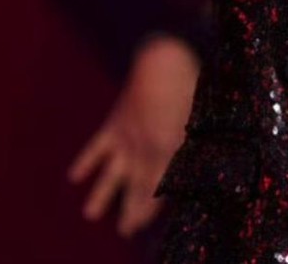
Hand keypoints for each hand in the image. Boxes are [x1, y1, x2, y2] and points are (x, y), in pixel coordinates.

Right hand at [69, 36, 199, 237]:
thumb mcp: (203, 113)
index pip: (158, 184)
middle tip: (127, 231)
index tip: (142, 224)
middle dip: (132, 208)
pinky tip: (74, 176)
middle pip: (136, 183)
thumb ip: (201, 138)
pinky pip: (97, 144)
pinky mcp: (115, 121)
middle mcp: (144, 145)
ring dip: (102, 192)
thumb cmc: (192, 82)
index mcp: (168, 145)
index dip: (151, 205)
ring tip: (91, 214)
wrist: (164, 56)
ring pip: (112, 170)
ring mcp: (126, 135)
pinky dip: (86, 160)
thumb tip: (213, 155)